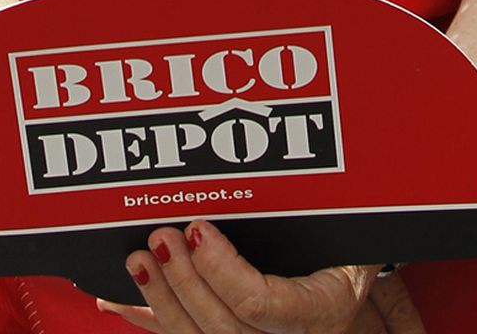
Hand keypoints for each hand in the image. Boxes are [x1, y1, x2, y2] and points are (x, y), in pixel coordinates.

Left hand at [101, 219, 378, 333]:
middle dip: (184, 281)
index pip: (261, 305)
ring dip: (161, 300)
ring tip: (138, 259)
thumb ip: (312, 199)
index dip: (222, 270)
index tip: (197, 226)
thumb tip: (266, 159)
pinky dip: (149, 318)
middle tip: (161, 236)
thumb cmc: (351, 241)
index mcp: (325, 309)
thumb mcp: (346, 219)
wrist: (356, 283)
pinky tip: (119, 298)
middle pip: (224, 329)